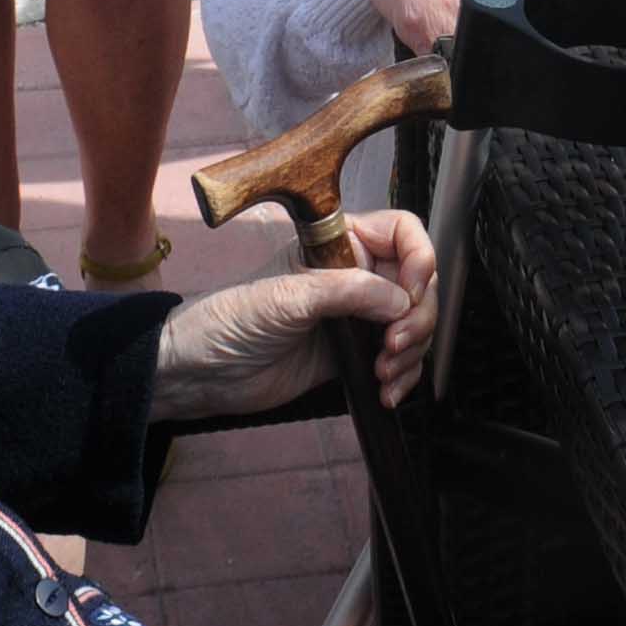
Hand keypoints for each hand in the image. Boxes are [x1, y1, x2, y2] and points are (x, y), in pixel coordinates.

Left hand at [150, 210, 440, 415]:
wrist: (205, 372)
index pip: (403, 232)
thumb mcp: (290, 297)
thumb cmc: (234, 319)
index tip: (411, 293)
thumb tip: (403, 300)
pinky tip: (387, 392)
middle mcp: (357, 274)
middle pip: (419, 283)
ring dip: (412, 352)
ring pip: (415, 324)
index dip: (420, 258)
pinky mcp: (355, 354)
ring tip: (384, 372)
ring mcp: (358, 316)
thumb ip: (349, 291)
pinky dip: (404, 376)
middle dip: (418, 317)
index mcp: (341, 242)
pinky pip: (400, 360)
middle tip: (393, 345)